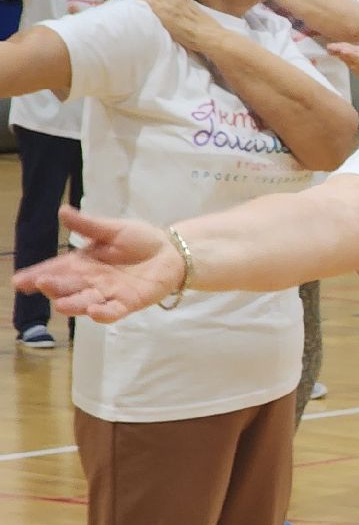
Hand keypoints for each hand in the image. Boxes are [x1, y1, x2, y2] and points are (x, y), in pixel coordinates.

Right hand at [13, 206, 180, 322]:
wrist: (172, 251)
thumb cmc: (139, 240)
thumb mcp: (112, 229)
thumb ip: (88, 225)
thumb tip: (62, 211)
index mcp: (83, 262)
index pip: (56, 269)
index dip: (37, 275)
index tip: (19, 281)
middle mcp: (91, 281)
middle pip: (68, 287)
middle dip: (54, 287)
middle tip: (41, 284)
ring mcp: (109, 293)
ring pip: (86, 302)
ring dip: (74, 304)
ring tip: (61, 304)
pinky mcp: (129, 302)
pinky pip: (114, 311)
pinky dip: (104, 313)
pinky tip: (94, 312)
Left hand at [129, 0, 229, 56]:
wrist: (209, 35)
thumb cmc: (202, 29)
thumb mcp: (189, 11)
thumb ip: (176, 7)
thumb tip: (163, 11)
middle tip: (130, 0)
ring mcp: (166, 0)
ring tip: (128, 5)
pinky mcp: (161, 10)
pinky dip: (134, 2)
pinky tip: (132, 10)